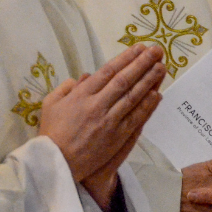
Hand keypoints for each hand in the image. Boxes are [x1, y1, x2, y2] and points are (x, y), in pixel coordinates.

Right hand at [39, 44, 166, 192]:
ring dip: (149, 81)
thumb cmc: (51, 133)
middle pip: (124, 80)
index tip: (139, 48)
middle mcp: (97, 105)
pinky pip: (136, 118)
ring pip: (133, 97)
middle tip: (156, 51)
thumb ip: (66, 87)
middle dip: (142, 63)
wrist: (57, 163)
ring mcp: (109, 122)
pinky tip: (157, 94)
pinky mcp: (116, 137)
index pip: (108, 71)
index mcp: (81, 95)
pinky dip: (147, 106)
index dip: (125, 58)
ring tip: (161, 67)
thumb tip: (86, 77)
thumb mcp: (50, 104)